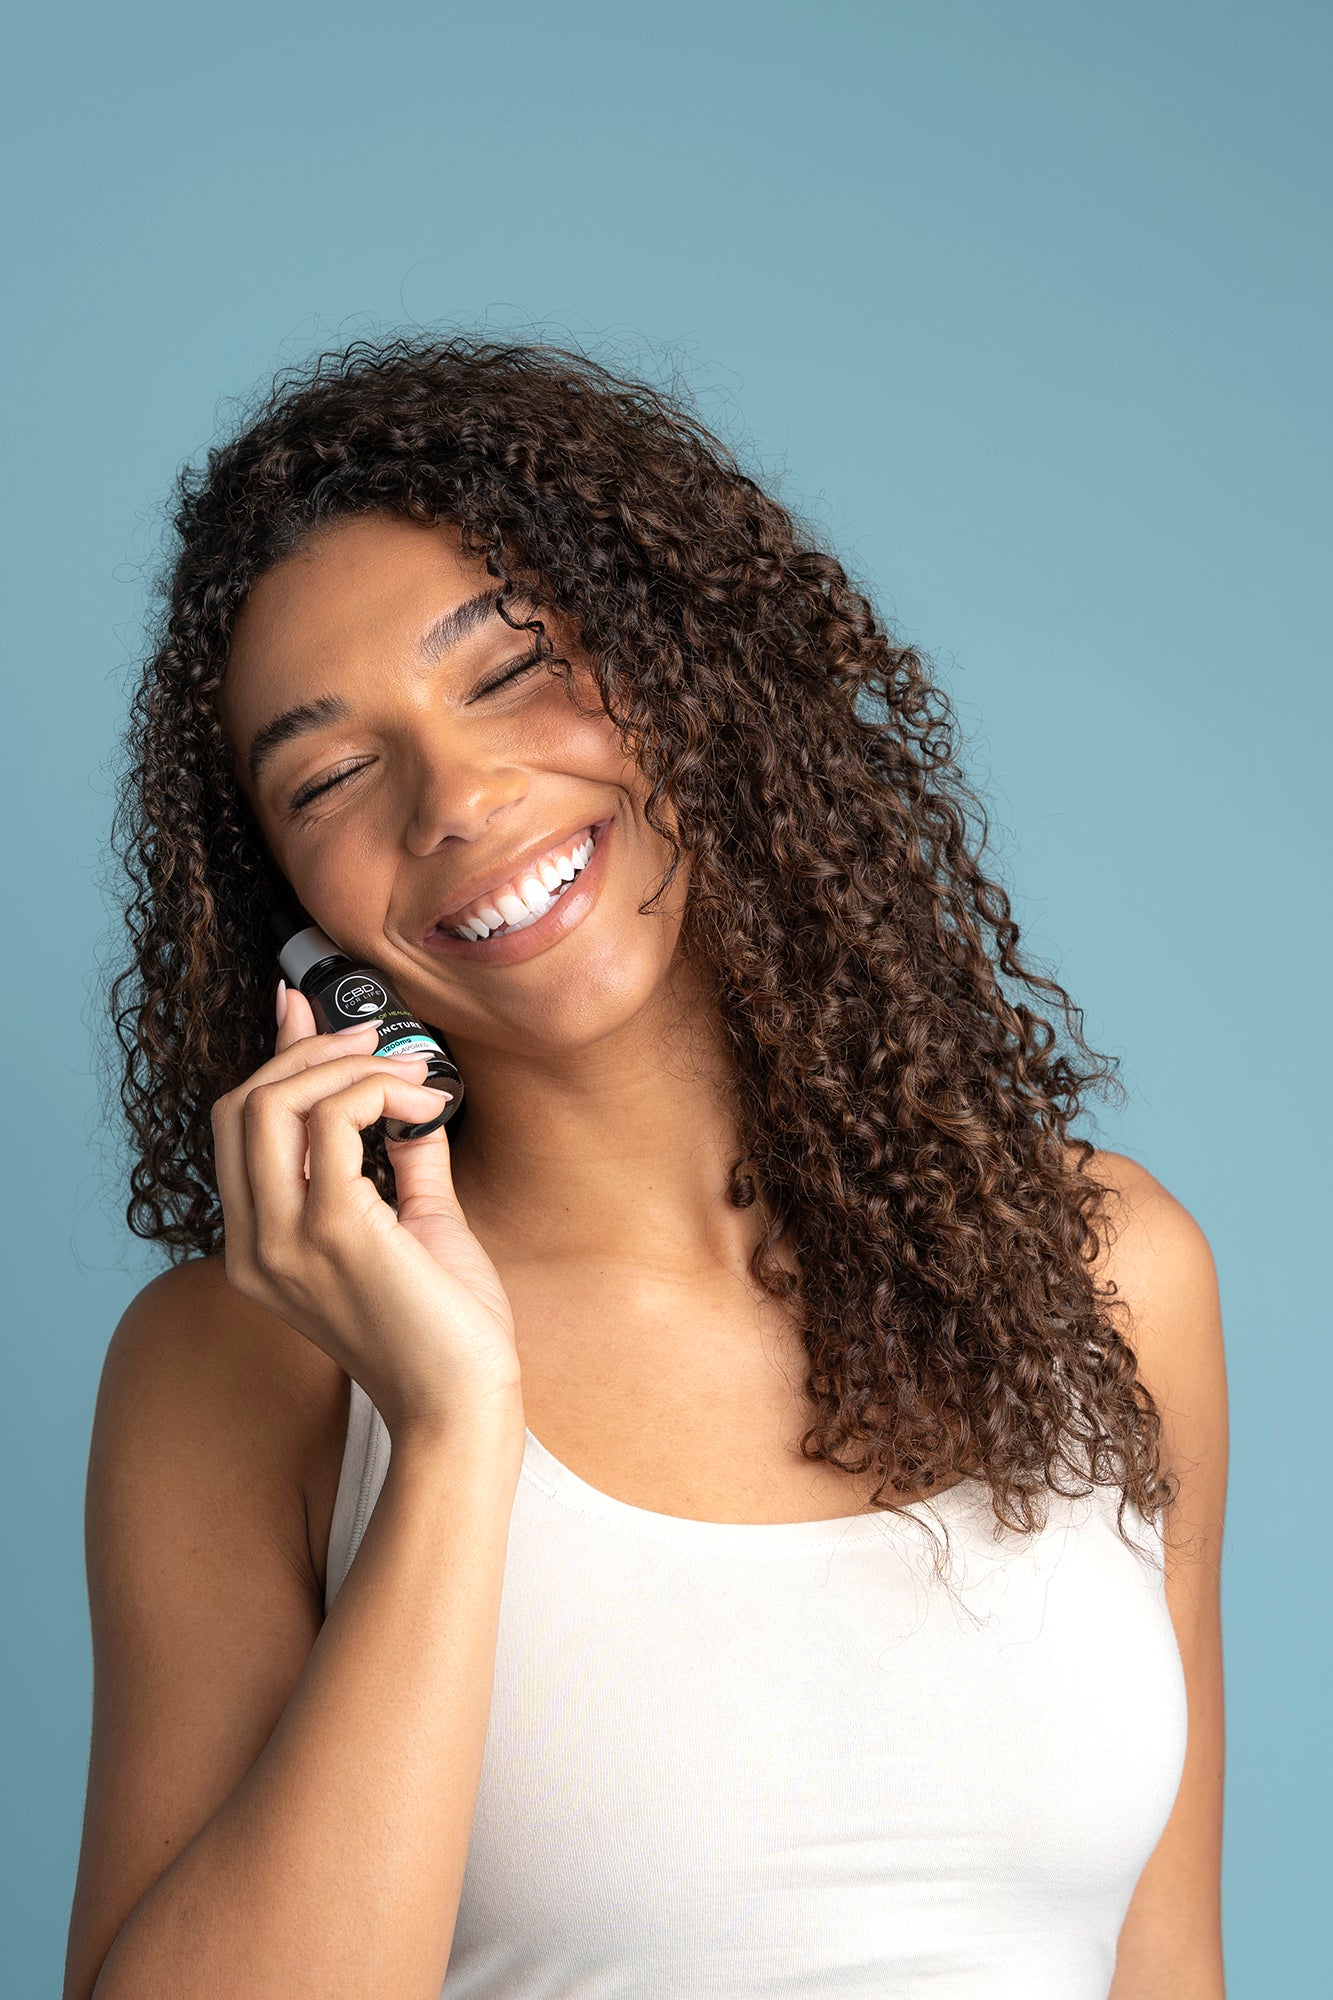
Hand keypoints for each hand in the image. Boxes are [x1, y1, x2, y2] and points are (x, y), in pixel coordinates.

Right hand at [211, 981, 522, 1442]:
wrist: (465, 1404)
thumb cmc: (446, 1327)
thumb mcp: (415, 1222)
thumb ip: (398, 1155)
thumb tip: (399, 1090)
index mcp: (259, 1248)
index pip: (237, 1129)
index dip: (272, 1058)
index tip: (304, 1008)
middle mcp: (254, 1246)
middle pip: (241, 1104)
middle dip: (310, 1053)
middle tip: (380, 1043)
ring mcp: (284, 1241)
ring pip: (274, 1102)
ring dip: (349, 1068)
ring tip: (414, 1078)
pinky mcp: (333, 1231)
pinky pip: (333, 1120)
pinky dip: (381, 1092)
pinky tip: (427, 1107)